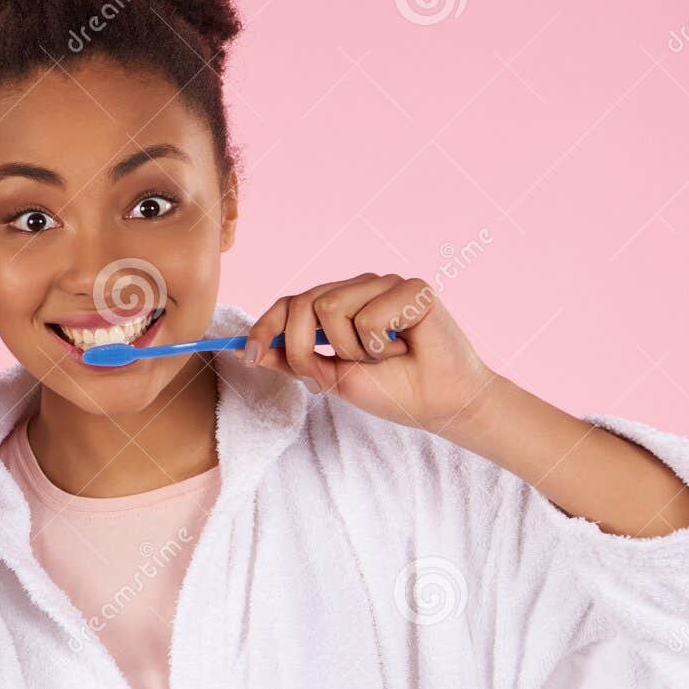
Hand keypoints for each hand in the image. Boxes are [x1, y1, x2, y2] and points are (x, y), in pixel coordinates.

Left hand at [237, 273, 498, 433]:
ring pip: (330, 309)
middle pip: (302, 304)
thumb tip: (250, 350)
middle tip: (334, 375)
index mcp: (339, 303)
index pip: (289, 303)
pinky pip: (368, 317)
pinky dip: (379, 347)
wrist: (440, 404)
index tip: (248, 356)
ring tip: (379, 358)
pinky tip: (403, 349)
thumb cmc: (392, 390)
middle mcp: (359, 287)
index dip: (265, 327)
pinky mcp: (413, 288)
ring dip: (349, 351)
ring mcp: (385, 284)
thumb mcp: (331, 378)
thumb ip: (295, 361)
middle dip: (305, 350)